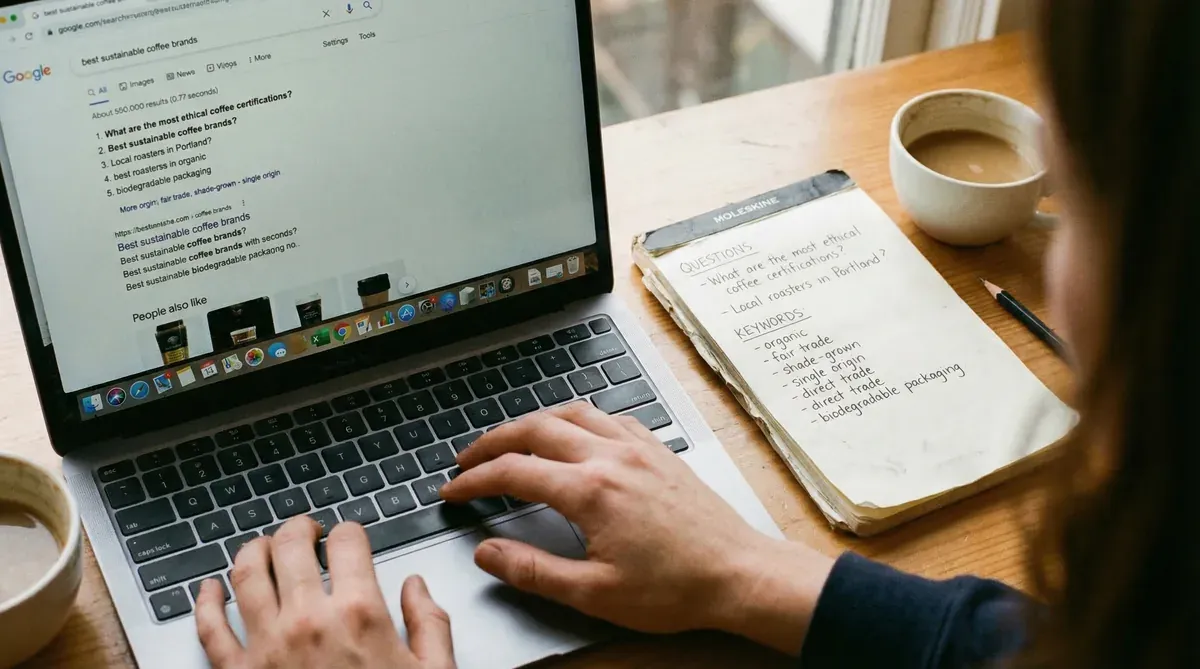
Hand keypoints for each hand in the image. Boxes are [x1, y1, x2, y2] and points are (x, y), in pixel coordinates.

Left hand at [195, 518, 455, 668]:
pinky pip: (210, 626)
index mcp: (359, 614)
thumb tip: (416, 588)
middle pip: (291, 544)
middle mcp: (308, 620)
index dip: (351, 530)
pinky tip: (210, 589)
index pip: (349, 540)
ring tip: (264, 546)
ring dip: (254, 549)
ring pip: (246, 572)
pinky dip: (205, 600)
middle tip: (306, 531)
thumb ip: (430, 624)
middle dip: (300, 528)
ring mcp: (266, 646)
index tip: (351, 536)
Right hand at [440, 402, 834, 654]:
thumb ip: (533, 570)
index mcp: (591, 491)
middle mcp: (612, 457)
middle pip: (535, 428)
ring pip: (572, 412)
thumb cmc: (675, 588)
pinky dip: (579, 417)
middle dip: (492, 440)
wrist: (738, 574)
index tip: (452, 491)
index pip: (513, 472)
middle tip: (467, 458)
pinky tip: (575, 430)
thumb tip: (488, 553)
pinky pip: (609, 416)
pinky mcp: (658, 449)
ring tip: (510, 438)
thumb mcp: (594, 593)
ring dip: (533, 420)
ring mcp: (638, 447)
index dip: (474, 480)